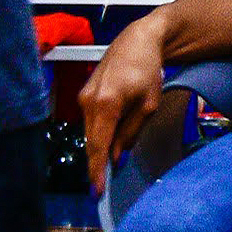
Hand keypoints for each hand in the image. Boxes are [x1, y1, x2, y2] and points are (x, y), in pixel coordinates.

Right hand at [80, 21, 174, 194]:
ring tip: (105, 169)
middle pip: (90, 142)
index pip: (98, 145)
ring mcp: (83, 97)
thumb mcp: (148, 105)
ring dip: (98, 149)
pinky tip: (106, 145)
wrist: (137, 41)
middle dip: (96, 165)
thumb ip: (131, 132)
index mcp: (106, 104)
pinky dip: (98, 135)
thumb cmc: (147, 70)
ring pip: (89, 133)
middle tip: (100, 187)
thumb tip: (116, 156)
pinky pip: (90, 122)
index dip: (96, 170)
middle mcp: (89, 101)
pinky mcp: (84, 94)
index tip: (96, 190)